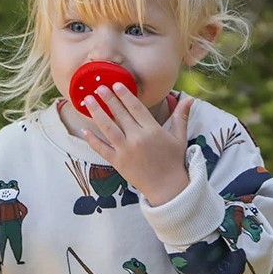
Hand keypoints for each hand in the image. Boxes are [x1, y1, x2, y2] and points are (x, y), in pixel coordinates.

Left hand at [81, 83, 192, 206]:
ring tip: (88, 100)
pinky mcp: (117, 162)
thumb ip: (181, 116)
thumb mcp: (180, 137)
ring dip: (97, 113)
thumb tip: (189, 98)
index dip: (125, 95)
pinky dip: (92, 140)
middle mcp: (137, 138)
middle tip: (98, 87)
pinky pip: (101, 149)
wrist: (168, 188)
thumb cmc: (173, 161)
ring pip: (107, 128)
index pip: (136, 107)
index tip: (116, 85)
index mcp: (152, 130)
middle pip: (120, 114)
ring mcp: (125, 150)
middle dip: (108, 99)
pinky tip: (83, 130)